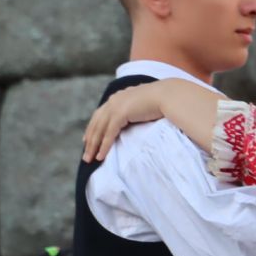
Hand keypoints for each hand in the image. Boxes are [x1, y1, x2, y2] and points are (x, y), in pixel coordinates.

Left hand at [83, 80, 221, 160]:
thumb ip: (138, 110)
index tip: (88, 139)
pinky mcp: (120, 114)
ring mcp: (116, 106)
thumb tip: (141, 118)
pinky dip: (104, 145)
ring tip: (89, 159)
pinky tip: (100, 156)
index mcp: (119, 97)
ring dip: (93, 146)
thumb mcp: (146, 106)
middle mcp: (114, 100)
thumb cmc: (164, 101)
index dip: (93, 128)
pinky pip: (109, 133)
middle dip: (90, 140)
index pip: (101, 114)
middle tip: (85, 154)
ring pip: (99, 129)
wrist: (169, 95)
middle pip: (96, 122)